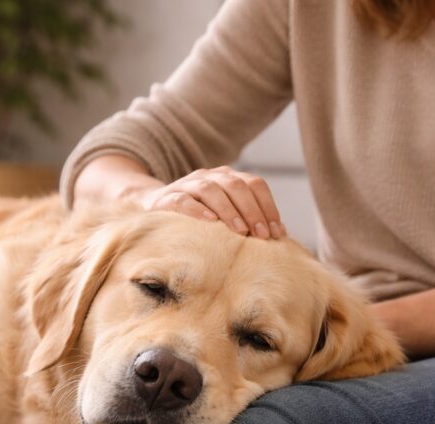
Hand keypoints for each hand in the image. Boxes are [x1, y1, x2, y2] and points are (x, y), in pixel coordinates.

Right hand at [133, 166, 286, 238]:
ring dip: (228, 211)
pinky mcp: (167, 197)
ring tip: (240, 232)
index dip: (268, 207)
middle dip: (252, 211)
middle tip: (262, 236)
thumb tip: (279, 233)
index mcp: (228, 177)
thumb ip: (248, 218)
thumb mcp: (225, 213)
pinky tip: (209, 222)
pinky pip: (183, 200)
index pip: (255, 185)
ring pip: (211, 190)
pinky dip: (196, 210)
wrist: (155, 206)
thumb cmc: (199, 216)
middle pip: (236, 186)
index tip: (277, 232)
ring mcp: (188, 184)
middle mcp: (210, 176)